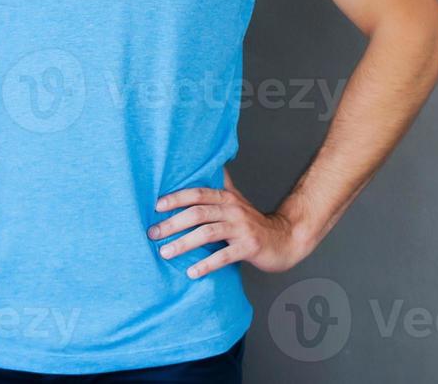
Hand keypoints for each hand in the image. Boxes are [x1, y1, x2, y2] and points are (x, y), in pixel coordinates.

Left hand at [146, 169, 314, 278]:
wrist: (286, 238)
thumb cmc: (253, 222)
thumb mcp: (236, 200)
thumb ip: (220, 185)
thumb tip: (206, 165)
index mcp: (226, 198)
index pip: (197, 193)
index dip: (176, 198)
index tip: (156, 206)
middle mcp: (233, 210)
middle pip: (198, 213)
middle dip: (172, 223)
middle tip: (152, 233)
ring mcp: (241, 228)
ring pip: (208, 233)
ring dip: (184, 243)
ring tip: (165, 253)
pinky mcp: (249, 247)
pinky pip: (224, 256)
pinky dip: (207, 264)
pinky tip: (192, 273)